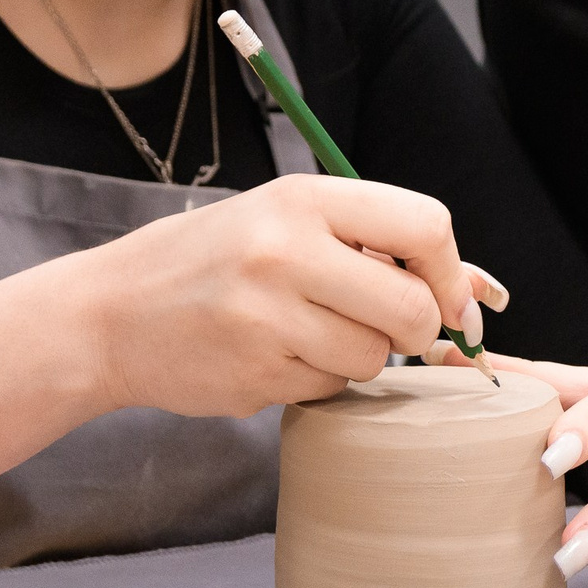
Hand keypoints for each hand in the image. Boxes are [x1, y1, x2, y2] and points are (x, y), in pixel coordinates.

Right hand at [0, 174, 489, 520]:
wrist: (110, 313)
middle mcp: (286, 251)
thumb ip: (369, 242)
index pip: (424, 226)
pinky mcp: (254, 373)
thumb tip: (477, 291)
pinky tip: (272, 354)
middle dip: (418, 331)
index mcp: (302, 199)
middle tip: (389, 328)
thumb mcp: (285, 219)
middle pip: (412, 309)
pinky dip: (317, 380)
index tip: (450, 296)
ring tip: (307, 332)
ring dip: (359, 357)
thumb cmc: (216, 261)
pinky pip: (329, 388)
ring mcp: (267, 317)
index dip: (452, 270)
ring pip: (374, 358)